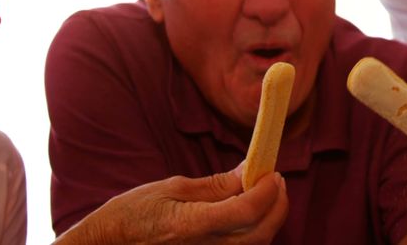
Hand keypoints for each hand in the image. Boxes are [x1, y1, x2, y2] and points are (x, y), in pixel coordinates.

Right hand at [54, 167, 287, 244]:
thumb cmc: (129, 216)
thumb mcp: (170, 189)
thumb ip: (215, 185)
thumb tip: (249, 171)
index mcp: (191, 225)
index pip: (247, 210)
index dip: (268, 191)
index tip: (273, 172)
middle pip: (261, 233)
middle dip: (277, 205)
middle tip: (275, 182)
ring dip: (268, 220)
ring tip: (264, 195)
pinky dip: (252, 235)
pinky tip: (247, 217)